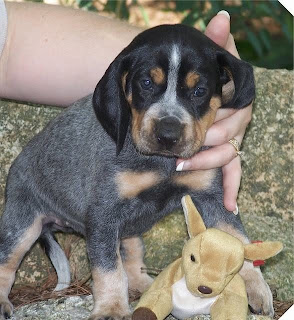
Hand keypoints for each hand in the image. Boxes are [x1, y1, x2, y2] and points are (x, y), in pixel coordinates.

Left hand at [176, 11, 252, 211]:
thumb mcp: (208, 59)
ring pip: (227, 157)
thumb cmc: (199, 75)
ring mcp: (229, 139)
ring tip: (182, 169)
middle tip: (180, 155)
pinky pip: (233, 173)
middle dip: (206, 149)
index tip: (201, 132)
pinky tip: (230, 206)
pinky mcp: (221, 152)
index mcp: (235, 101)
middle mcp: (235, 121)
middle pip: (228, 140)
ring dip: (207, 166)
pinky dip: (233, 188)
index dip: (217, 125)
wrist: (189, 90)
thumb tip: (221, 16)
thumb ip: (217, 44)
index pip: (234, 116)